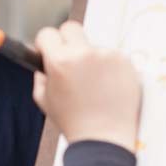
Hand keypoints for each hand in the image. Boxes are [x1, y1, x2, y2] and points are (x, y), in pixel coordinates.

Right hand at [32, 21, 141, 152]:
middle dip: (67, 40)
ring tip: (93, 85)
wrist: (104, 137)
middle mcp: (84, 53)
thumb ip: (40, 76)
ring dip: (91, 59)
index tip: (49, 50)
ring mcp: (107, 56)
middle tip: (70, 59)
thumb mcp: (44, 100)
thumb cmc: (74, 122)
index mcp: (60, 61)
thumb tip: (43, 62)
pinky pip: (112, 56)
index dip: (46, 43)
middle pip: (71, 28)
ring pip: (93, 45)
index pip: (47, 33)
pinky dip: (109, 67)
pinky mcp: (125, 61)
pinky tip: (107, 86)